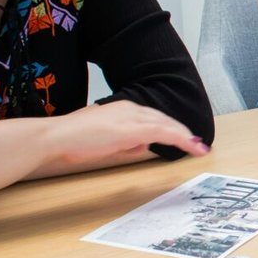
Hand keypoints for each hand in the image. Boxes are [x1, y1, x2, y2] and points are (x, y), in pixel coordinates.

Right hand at [42, 100, 208, 165]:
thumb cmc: (75, 140)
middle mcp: (129, 109)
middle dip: (182, 132)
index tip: (185, 137)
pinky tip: (191, 145)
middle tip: (198, 144)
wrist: (57, 137)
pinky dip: (180, 139)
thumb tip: (143, 146)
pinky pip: (162, 133)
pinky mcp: (130, 129)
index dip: (172, 128)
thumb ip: (127, 142)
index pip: (154, 117)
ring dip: (185, 137)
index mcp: (123, 109)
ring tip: (199, 148)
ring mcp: (130, 117)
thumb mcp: (107, 141)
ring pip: (166, 125)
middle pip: (163, 119)